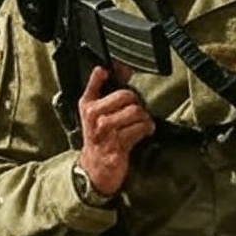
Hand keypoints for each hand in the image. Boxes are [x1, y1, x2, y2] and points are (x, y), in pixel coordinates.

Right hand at [77, 65, 154, 195]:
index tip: (123, 68)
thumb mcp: (95, 111)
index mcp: (88, 105)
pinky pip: (139, 129)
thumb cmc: (98, 137)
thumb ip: (106, 88)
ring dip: (144, 117)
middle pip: (125, 95)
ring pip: (134, 112)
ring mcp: (105, 132)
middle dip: (137, 102)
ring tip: (143, 122)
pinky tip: (144, 131)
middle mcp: (94, 116)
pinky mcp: (117, 146)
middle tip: (138, 110)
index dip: (113, 72)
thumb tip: (122, 68)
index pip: (98, 80)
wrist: (95, 168)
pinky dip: (146, 129)